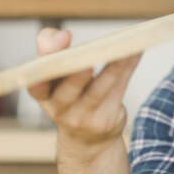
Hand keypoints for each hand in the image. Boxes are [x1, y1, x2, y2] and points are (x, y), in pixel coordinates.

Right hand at [27, 27, 140, 155]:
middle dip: (77, 77)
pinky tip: (137, 52)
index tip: (47, 67)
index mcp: (43, 95)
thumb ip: (51, 46)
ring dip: (114, 68)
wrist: (87, 139)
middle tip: (88, 63)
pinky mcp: (105, 119)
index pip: (37, 88)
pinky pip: (118, 90)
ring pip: (99, 91)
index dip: (39, 79)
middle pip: (68, 92)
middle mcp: (59, 110)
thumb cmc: (69, 92)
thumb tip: (62, 34)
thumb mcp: (55, 72)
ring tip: (127, 48)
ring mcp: (83, 118)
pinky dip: (128, 69)